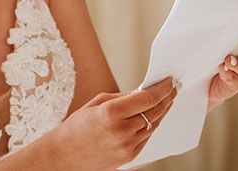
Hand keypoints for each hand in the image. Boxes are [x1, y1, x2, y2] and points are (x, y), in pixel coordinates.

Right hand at [50, 78, 177, 170]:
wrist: (64, 155)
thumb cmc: (77, 126)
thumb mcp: (97, 102)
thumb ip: (122, 97)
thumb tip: (142, 92)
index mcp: (111, 113)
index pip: (147, 99)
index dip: (162, 89)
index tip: (170, 81)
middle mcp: (122, 131)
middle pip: (154, 112)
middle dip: (166, 99)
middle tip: (173, 88)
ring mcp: (127, 146)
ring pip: (152, 125)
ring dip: (162, 112)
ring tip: (167, 100)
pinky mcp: (129, 157)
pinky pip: (146, 137)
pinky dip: (151, 125)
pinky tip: (154, 116)